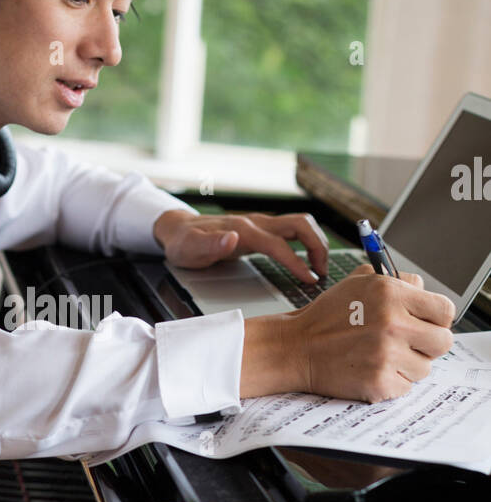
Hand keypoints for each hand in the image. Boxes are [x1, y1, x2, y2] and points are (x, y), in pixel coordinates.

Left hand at [153, 208, 328, 283]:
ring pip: (300, 224)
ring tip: (320, 268)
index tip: (310, 279)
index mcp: (243, 229)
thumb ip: (210, 244)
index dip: (297, 262)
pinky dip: (307, 243)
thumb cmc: (184, 242)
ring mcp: (261, 224)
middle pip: (300, 224)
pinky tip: (308, 261)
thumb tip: (232, 238)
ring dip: (316, 242)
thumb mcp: (190, 247)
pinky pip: (292, 231)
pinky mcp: (262, 230)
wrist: (179, 229)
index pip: (279, 244)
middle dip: (318, 245)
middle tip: (323, 272)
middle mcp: (256, 222)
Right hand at [241, 265, 455, 400]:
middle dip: (427, 345)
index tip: (426, 324)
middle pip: (443, 342)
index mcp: (391, 293)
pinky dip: (390, 382)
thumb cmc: (325, 318)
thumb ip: (396, 281)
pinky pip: (405, 387)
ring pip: (424, 367)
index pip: (444, 310)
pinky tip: (370, 370)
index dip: (436, 319)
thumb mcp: (358, 283)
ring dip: (406, 365)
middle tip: (406, 344)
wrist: (295, 348)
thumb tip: (422, 289)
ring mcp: (387, 354)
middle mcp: (393, 322)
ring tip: (379, 356)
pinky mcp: (379, 382)